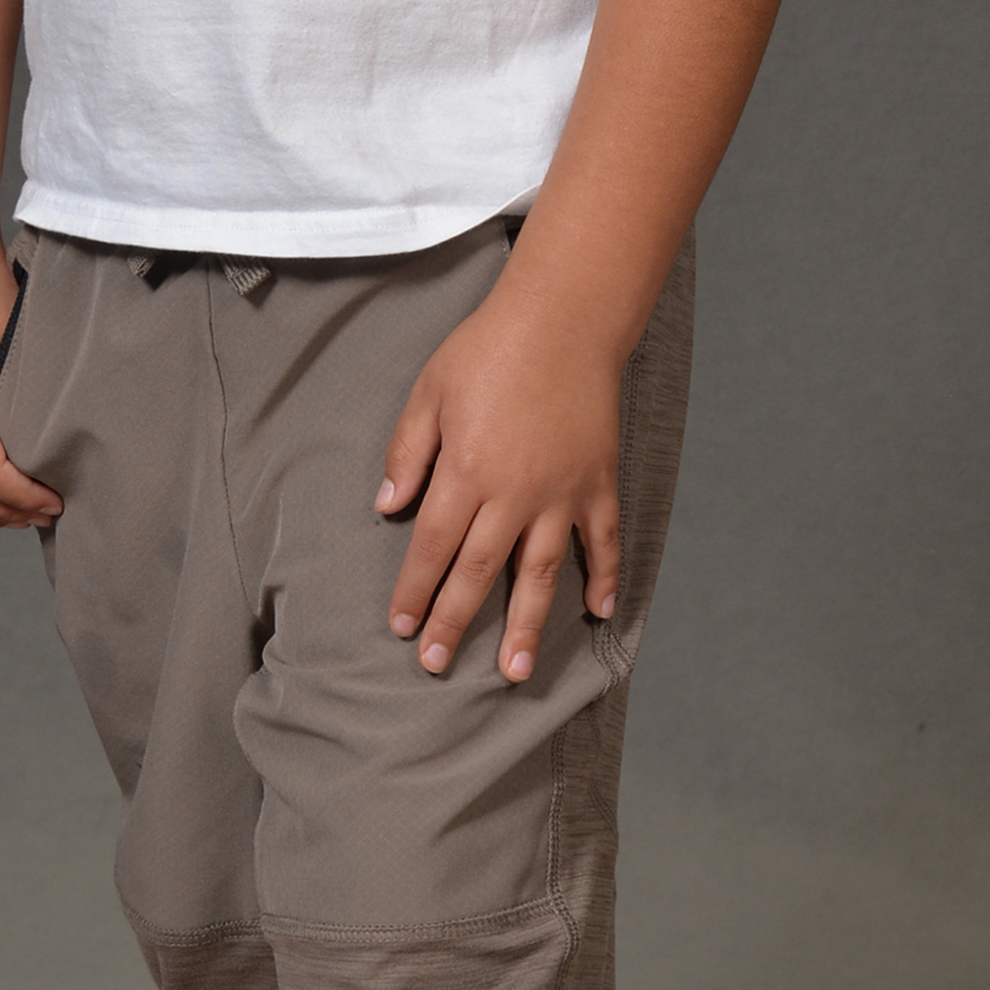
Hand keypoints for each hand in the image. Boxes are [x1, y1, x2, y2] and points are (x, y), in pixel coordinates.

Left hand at [375, 296, 622, 681]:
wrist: (564, 318)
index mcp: (467, 470)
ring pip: (539, 573)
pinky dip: (602, 577)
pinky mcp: (599, 482)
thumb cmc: (488, 349)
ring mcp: (562, 492)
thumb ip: (408, 451)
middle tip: (436, 666)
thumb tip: (387, 506)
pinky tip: (597, 613)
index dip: (415, 589)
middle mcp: (514, 492)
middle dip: (454, 621)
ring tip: (514, 671)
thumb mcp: (430, 391)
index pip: (433, 546)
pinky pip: (601, 540)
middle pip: (480, 572)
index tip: (401, 627)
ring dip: (524, 625)